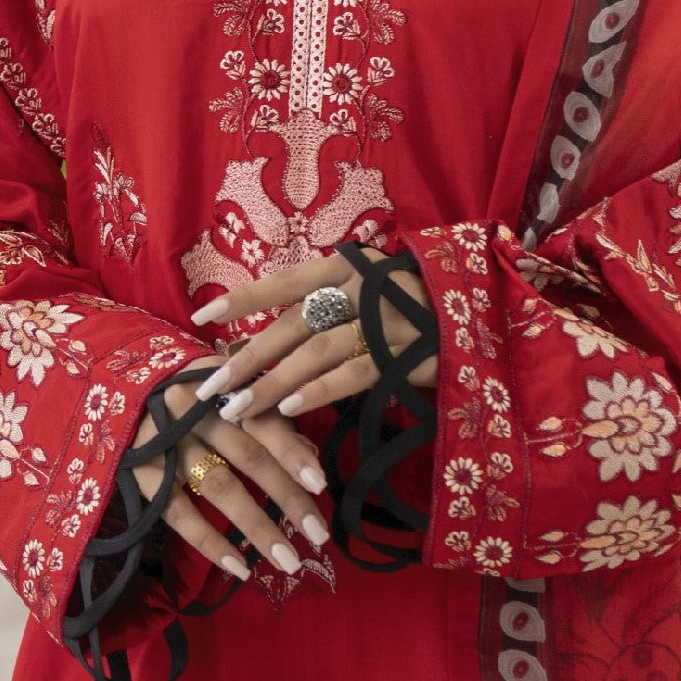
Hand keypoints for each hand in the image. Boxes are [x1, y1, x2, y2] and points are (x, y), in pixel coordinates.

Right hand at [130, 356, 329, 580]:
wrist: (114, 392)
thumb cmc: (187, 395)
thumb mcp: (226, 392)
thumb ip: (267, 419)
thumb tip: (309, 458)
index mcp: (219, 385)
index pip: (262, 419)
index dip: (292, 452)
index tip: (320, 484)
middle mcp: (191, 409)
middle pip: (248, 456)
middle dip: (286, 498)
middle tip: (318, 535)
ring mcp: (163, 442)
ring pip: (219, 488)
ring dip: (257, 527)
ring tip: (287, 560)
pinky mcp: (140, 473)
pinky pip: (179, 513)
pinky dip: (210, 542)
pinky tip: (239, 567)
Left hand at [191, 249, 437, 420]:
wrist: (479, 314)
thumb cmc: (409, 309)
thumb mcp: (366, 298)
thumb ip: (322, 315)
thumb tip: (263, 347)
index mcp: (345, 270)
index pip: (284, 281)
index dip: (243, 298)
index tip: (201, 315)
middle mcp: (359, 288)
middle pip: (290, 325)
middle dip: (247, 360)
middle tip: (211, 389)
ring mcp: (382, 320)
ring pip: (314, 352)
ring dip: (273, 383)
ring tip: (241, 410)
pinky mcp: (404, 353)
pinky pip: (352, 373)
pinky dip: (319, 390)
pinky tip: (291, 408)